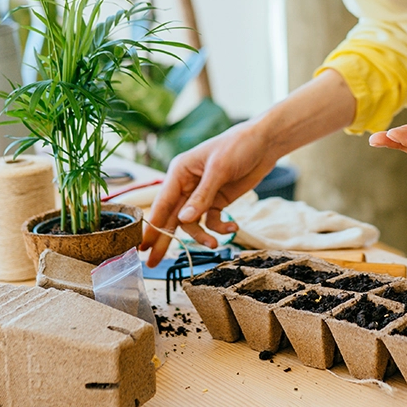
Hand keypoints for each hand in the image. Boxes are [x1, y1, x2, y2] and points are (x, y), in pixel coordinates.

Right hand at [139, 70, 357, 266]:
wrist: (265, 142)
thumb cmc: (238, 146)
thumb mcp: (219, 169)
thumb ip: (202, 196)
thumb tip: (184, 220)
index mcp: (179, 172)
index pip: (162, 203)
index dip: (152, 226)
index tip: (141, 246)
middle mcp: (186, 184)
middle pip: (172, 217)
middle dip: (165, 239)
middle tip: (153, 263)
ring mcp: (202, 194)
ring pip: (192, 223)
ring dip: (202, 235)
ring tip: (214, 244)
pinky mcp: (218, 201)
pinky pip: (212, 221)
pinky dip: (221, 228)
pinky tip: (233, 227)